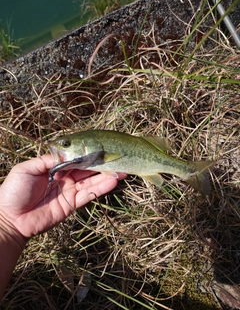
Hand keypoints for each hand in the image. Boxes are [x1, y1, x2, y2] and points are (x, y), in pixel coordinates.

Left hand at [0, 154, 126, 240]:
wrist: (11, 219)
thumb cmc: (14, 191)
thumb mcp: (26, 170)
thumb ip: (46, 160)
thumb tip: (65, 154)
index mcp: (54, 166)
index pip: (75, 157)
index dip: (87, 152)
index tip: (101, 146)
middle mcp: (65, 177)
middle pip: (87, 168)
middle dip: (102, 162)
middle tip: (118, 157)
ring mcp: (70, 190)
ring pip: (92, 180)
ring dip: (106, 175)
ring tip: (122, 169)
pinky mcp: (73, 203)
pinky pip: (90, 194)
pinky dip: (101, 188)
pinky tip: (113, 181)